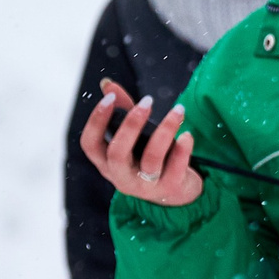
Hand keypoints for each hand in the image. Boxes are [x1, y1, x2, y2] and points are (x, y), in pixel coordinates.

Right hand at [79, 79, 202, 206]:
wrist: (175, 194)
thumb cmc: (148, 160)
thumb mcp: (133, 140)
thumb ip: (122, 112)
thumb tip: (108, 84)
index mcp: (107, 163)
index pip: (90, 144)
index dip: (96, 121)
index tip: (110, 98)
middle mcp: (121, 177)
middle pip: (118, 153)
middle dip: (131, 124)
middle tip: (147, 102)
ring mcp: (145, 186)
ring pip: (151, 159)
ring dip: (165, 131)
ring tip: (179, 110)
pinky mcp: (170, 188)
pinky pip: (176, 169)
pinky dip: (182, 150)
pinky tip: (187, 135)